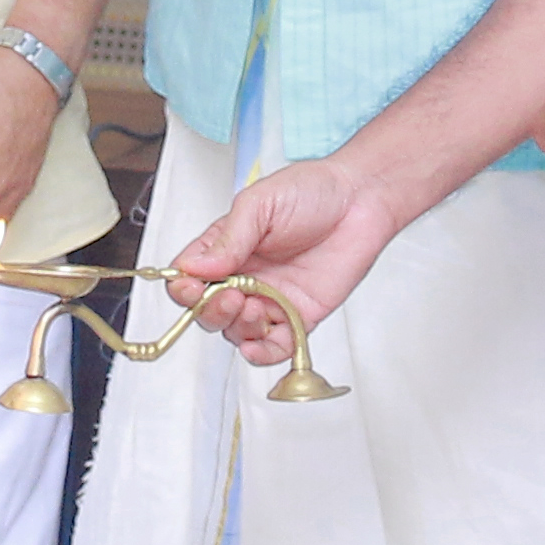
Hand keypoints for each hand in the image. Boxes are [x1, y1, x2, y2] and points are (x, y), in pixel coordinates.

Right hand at [163, 157, 404, 366]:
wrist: (360, 201)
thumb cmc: (310, 191)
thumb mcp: (259, 204)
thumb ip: (229, 238)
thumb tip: (195, 267)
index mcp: (225, 247)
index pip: (189, 275)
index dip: (184, 286)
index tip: (190, 287)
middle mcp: (243, 276)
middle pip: (208, 309)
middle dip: (210, 310)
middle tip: (230, 296)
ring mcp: (270, 299)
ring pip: (238, 330)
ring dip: (237, 328)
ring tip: (252, 309)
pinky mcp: (299, 316)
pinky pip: (275, 345)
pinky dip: (263, 353)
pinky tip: (257, 347)